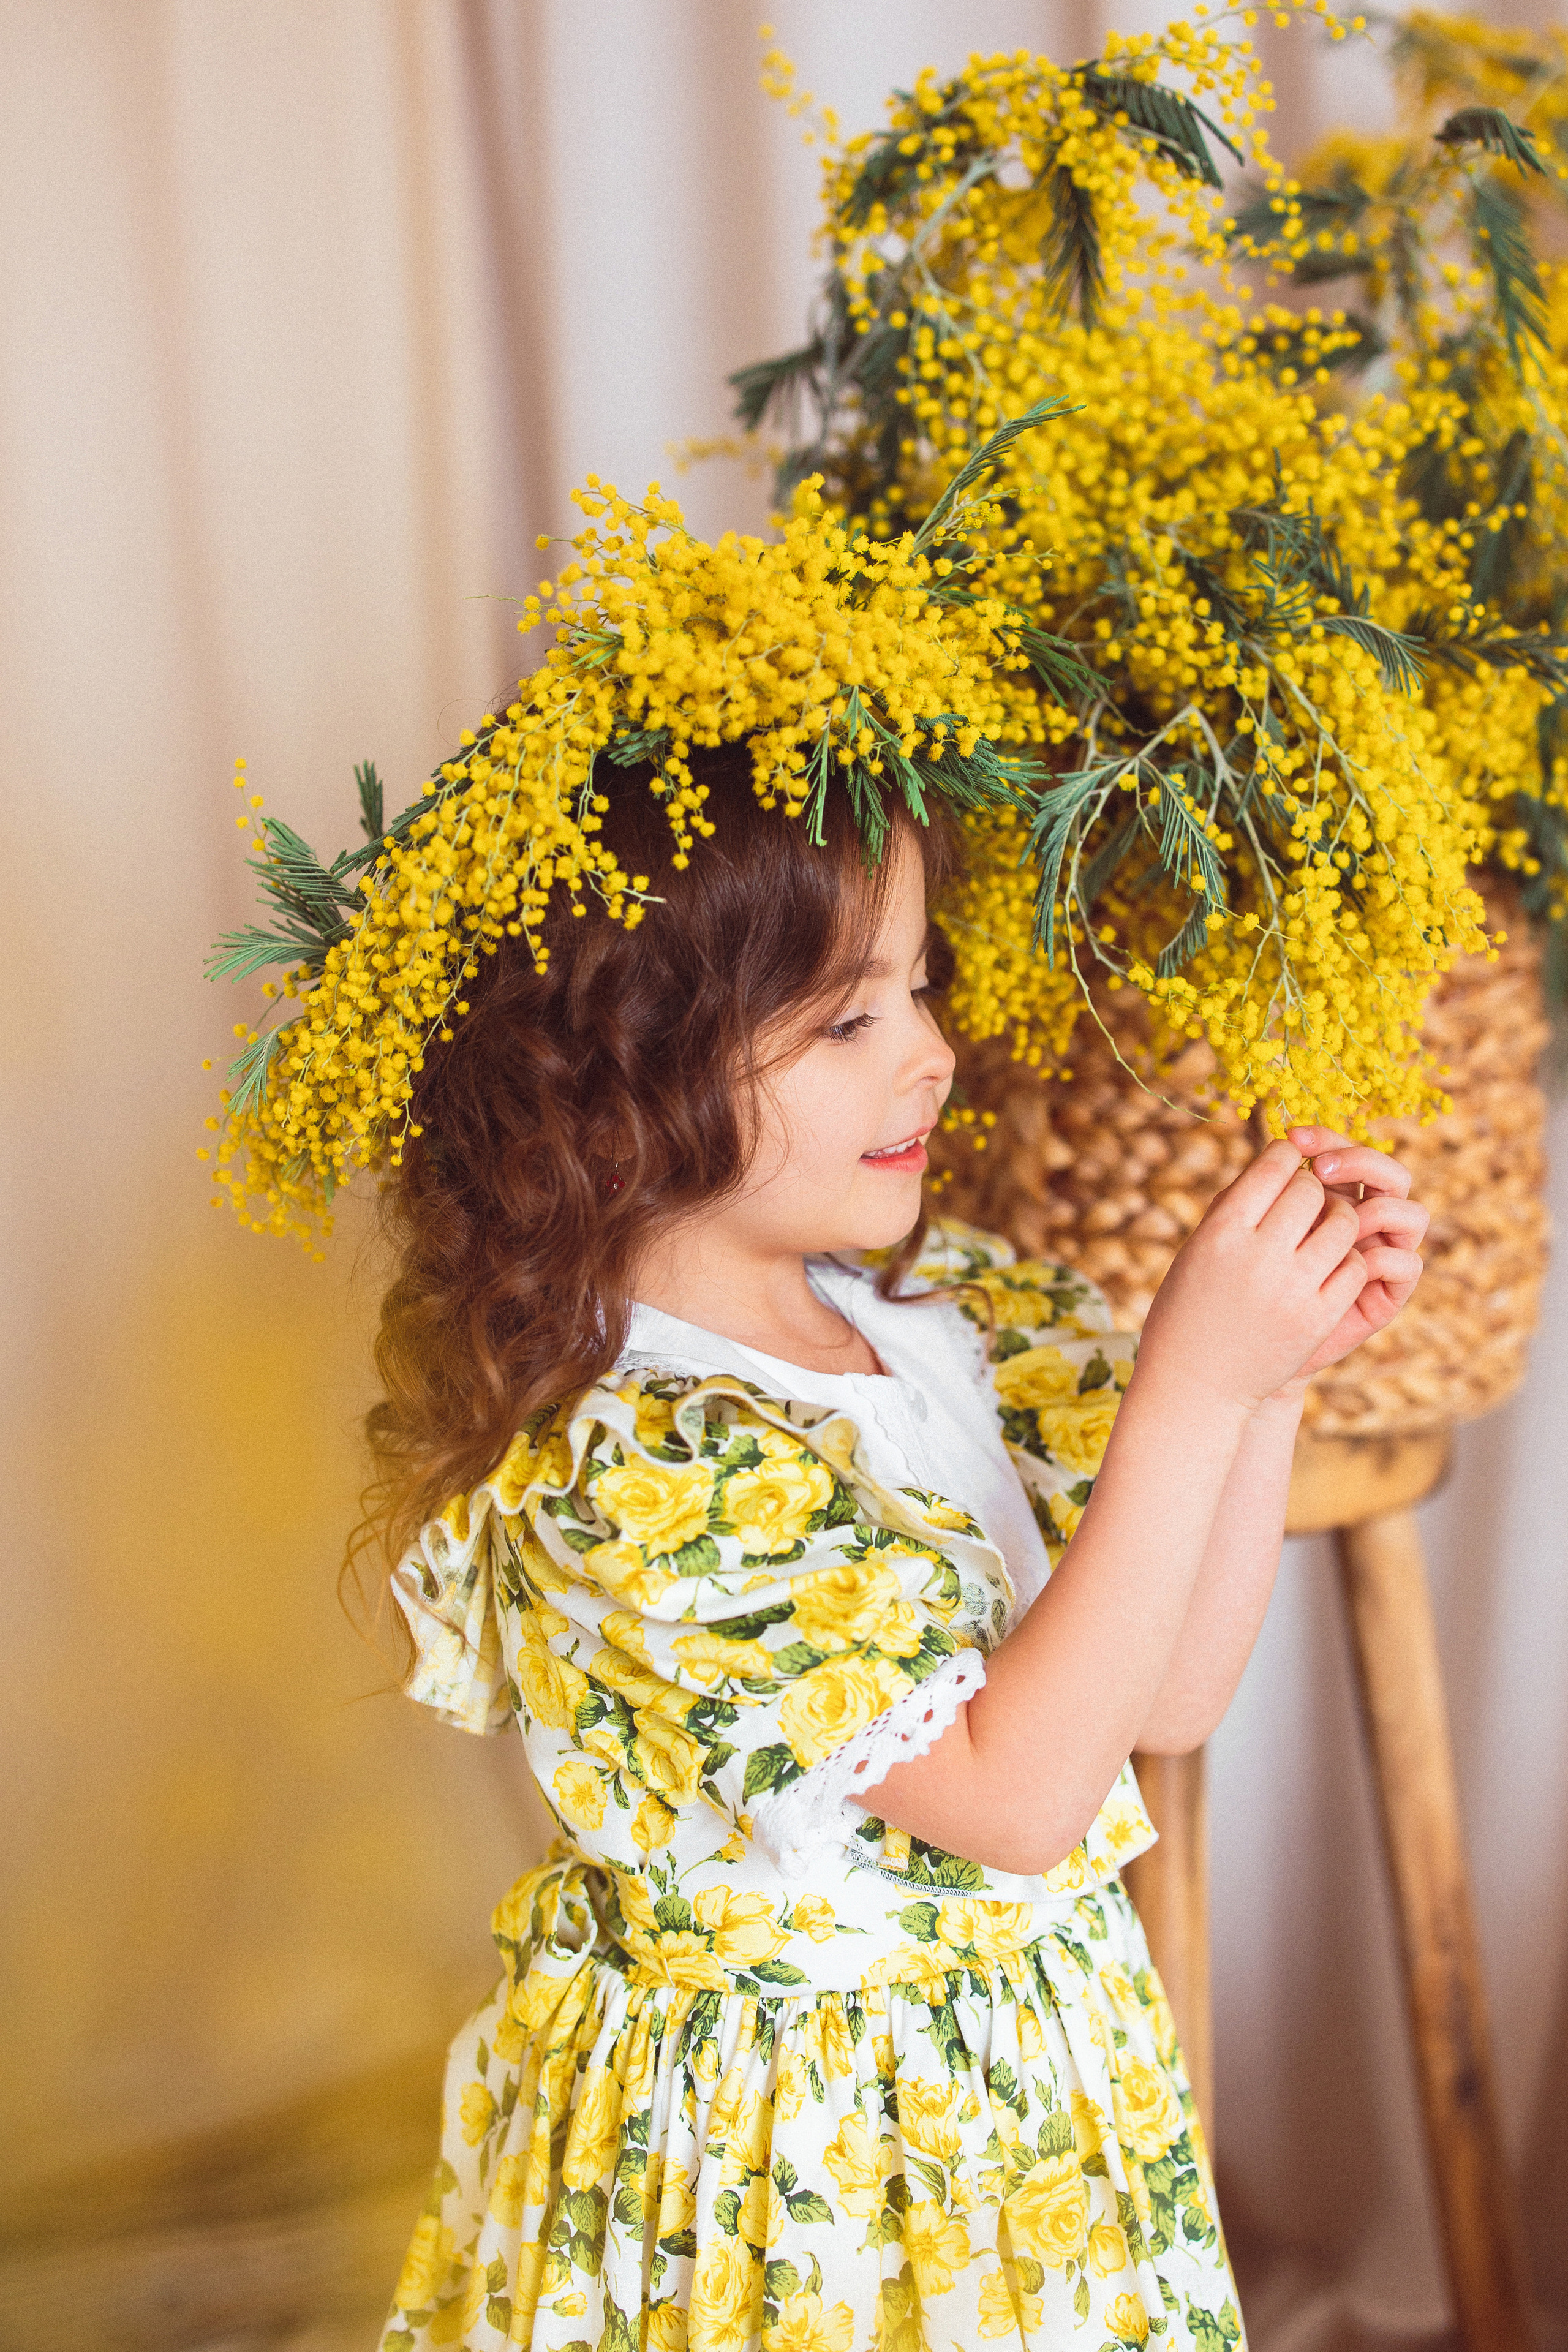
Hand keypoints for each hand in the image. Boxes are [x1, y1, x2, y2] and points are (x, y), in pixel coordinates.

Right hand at [1134, 1128, 1418, 1415]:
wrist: (1194, 1384)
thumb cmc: (1189, 1307)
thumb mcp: (1199, 1248)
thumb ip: (1237, 1206)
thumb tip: (1280, 1160)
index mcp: (1221, 1230)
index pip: (1272, 1165)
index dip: (1286, 1156)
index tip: (1289, 1162)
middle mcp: (1257, 1254)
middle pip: (1310, 1190)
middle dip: (1312, 1188)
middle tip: (1306, 1200)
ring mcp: (1292, 1288)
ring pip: (1343, 1223)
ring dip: (1338, 1218)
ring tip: (1325, 1228)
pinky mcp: (1318, 1318)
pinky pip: (1356, 1266)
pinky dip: (1349, 1259)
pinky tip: (1330, 1267)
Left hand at [1267, 1125, 1427, 1388]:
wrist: (1243, 1352)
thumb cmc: (1238, 1286)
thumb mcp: (1242, 1230)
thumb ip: (1258, 1191)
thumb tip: (1277, 1148)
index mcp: (1333, 1198)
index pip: (1344, 1152)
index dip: (1325, 1138)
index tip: (1292, 1138)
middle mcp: (1365, 1221)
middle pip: (1388, 1172)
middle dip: (1358, 1160)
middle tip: (1320, 1169)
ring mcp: (1381, 1255)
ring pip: (1410, 1212)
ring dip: (1376, 1209)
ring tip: (1339, 1222)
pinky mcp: (1388, 1294)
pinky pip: (1407, 1263)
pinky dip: (1382, 1256)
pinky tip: (1348, 1261)